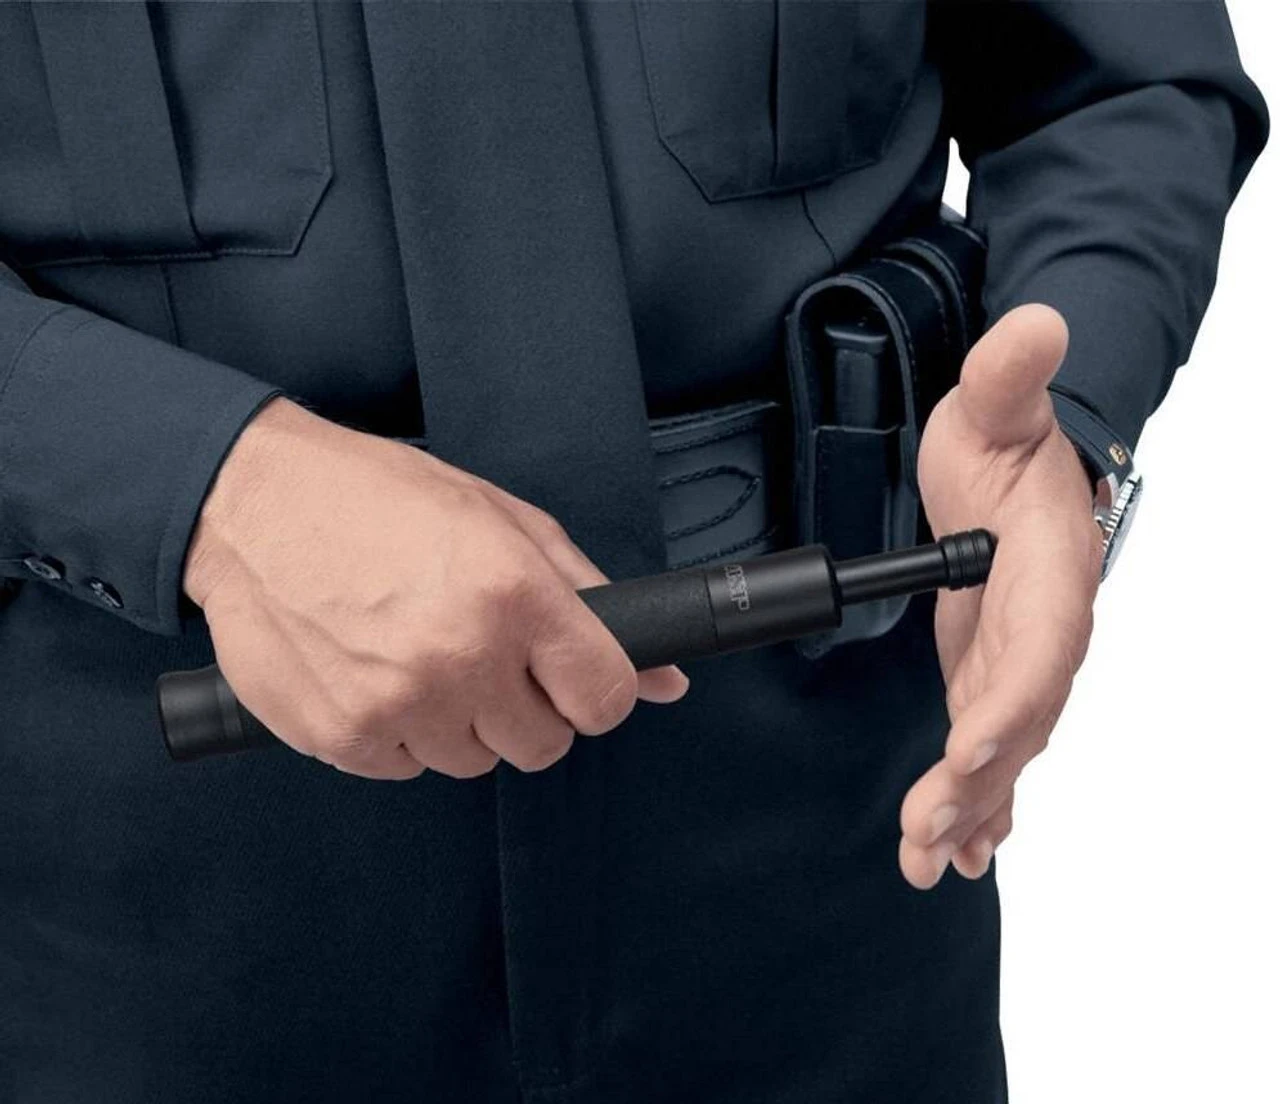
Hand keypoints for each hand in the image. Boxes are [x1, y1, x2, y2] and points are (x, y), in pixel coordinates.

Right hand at [183, 398, 688, 780]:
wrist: (252, 505)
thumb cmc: (380, 499)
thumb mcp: (503, 521)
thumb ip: (591, 600)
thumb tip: (666, 680)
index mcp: (514, 595)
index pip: (606, 698)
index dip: (596, 689)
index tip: (575, 678)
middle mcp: (462, 657)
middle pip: (544, 744)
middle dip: (528, 706)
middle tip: (485, 654)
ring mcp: (399, 706)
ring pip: (474, 761)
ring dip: (461, 721)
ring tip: (419, 652)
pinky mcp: (343, 738)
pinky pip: (407, 769)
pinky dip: (401, 733)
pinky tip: (376, 673)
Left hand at [900, 304, 1103, 888]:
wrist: (1023, 462)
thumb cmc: (1010, 439)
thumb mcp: (996, 402)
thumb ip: (1012, 375)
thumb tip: (1040, 324)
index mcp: (1052, 572)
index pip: (1040, 648)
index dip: (1007, 704)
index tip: (964, 752)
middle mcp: (1047, 628)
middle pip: (1019, 717)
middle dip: (978, 783)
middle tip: (929, 838)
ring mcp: (1022, 658)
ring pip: (1004, 745)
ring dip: (972, 808)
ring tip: (932, 863)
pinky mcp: (993, 672)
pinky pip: (991, 742)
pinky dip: (978, 799)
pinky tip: (960, 851)